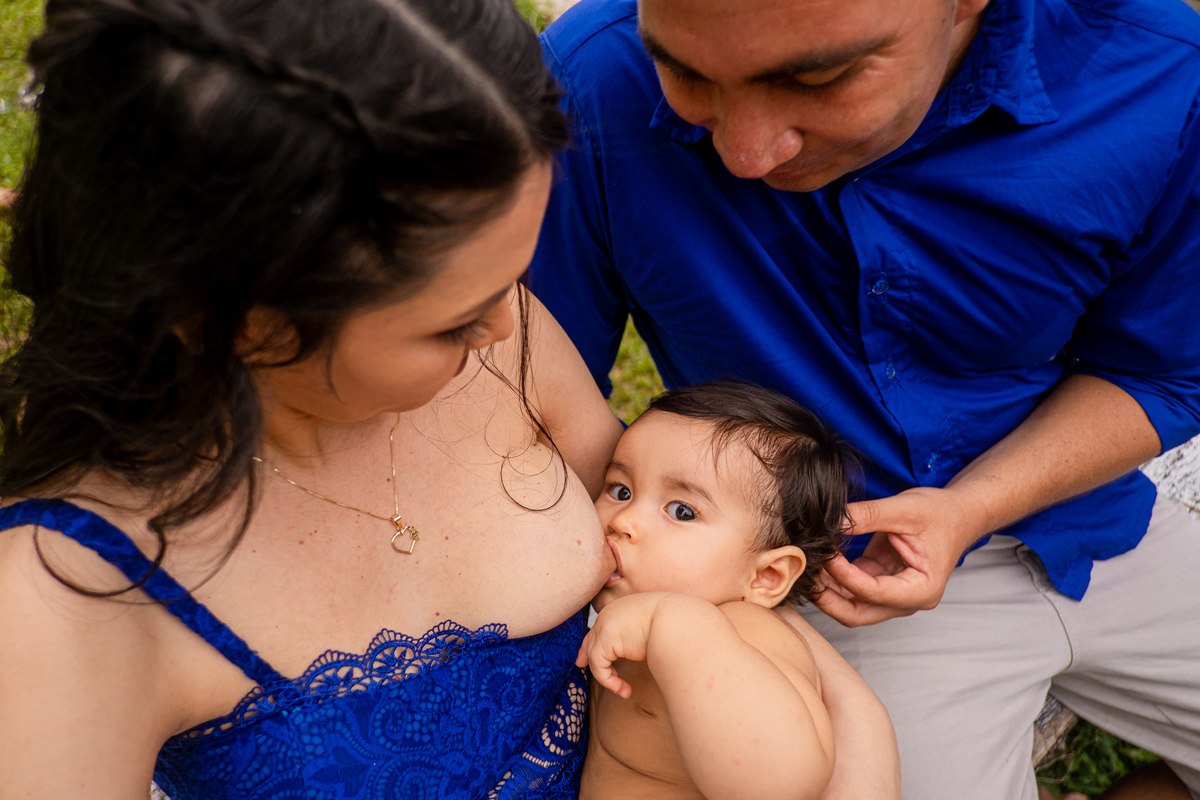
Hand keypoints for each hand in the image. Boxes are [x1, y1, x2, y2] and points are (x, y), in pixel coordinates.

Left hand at [575, 593, 667, 697]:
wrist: (675, 620)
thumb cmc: (672, 625)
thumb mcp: (652, 626)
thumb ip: (637, 635)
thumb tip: (636, 648)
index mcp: (620, 608)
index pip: (602, 626)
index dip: (594, 641)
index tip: (587, 656)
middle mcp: (609, 614)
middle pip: (591, 638)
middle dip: (586, 654)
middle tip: (581, 665)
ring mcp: (604, 625)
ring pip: (594, 655)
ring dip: (607, 677)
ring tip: (623, 690)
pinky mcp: (604, 640)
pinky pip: (598, 666)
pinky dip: (608, 681)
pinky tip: (624, 689)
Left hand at [815, 487, 986, 626]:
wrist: (958, 513)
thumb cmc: (940, 513)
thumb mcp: (904, 509)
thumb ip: (867, 516)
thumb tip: (832, 521)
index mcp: (921, 590)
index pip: (873, 592)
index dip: (844, 576)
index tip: (825, 554)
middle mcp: (907, 600)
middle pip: (857, 613)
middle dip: (827, 597)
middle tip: (805, 572)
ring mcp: (893, 594)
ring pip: (850, 605)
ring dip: (827, 589)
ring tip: (807, 564)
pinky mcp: (881, 582)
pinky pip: (852, 588)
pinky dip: (834, 577)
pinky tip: (820, 559)